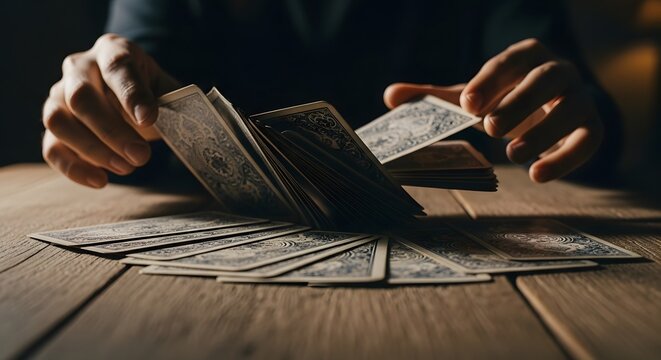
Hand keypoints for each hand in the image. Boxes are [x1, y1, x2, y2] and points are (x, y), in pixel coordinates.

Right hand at [42, 33, 179, 187]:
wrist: (132, 98)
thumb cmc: (151, 93)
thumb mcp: (167, 91)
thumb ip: (173, 103)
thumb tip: (184, 122)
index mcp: (113, 51)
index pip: (117, 67)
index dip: (132, 95)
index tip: (149, 119)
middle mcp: (79, 67)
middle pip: (81, 97)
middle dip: (112, 131)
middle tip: (140, 156)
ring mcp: (59, 94)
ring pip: (58, 121)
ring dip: (92, 150)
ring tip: (126, 168)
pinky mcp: (54, 125)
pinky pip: (51, 147)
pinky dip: (73, 167)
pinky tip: (100, 181)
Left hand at [384, 38, 603, 182]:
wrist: (552, 111)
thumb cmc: (506, 99)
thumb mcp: (474, 97)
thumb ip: (436, 97)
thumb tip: (390, 96)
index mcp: (526, 56)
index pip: (511, 61)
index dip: (490, 80)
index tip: (467, 104)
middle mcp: (558, 71)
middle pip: (545, 79)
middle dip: (518, 102)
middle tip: (490, 128)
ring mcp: (579, 98)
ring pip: (572, 108)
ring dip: (543, 131)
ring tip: (513, 154)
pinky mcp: (592, 126)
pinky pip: (589, 139)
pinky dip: (566, 158)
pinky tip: (538, 175)